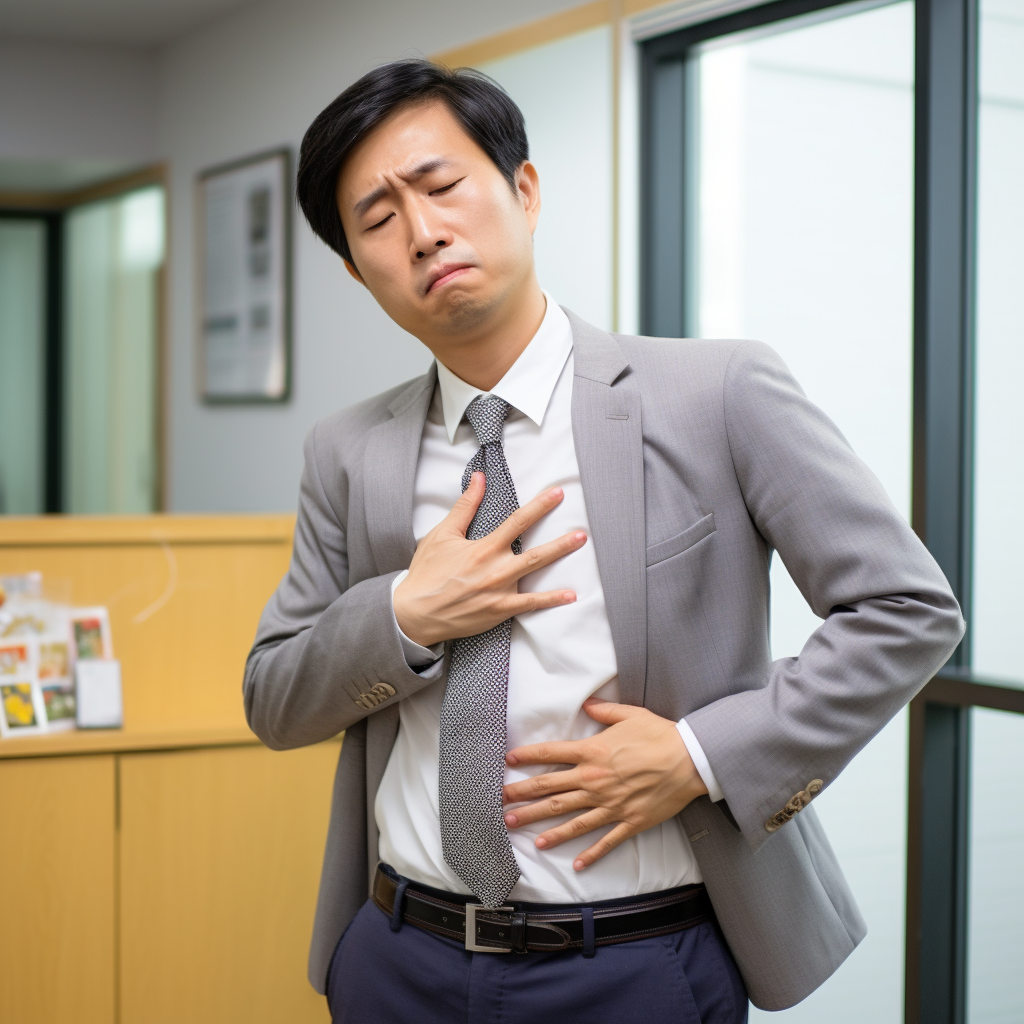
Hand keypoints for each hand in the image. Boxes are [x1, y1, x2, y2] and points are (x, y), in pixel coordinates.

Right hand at [393, 473, 586, 646]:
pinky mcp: (499, 611)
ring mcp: (500, 592)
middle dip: (561, 541)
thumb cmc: (427, 573)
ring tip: (578, 550)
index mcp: (483, 548)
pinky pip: (530, 605)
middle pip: (536, 552)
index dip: (540, 507)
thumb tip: (478, 479)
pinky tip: (570, 595)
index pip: (518, 522)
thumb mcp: (442, 534)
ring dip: (559, 562)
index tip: (558, 494)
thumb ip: (465, 506)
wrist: (415, 612)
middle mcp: (495, 569)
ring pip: (535, 575)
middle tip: (583, 531)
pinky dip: (552, 600)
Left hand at [502, 698, 708, 869]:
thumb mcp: (631, 714)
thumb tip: (588, 702)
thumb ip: (605, 710)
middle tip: (500, 805)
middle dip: (523, 797)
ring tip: (522, 833)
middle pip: (550, 790)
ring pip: (570, 819)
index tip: (508, 761)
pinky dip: (590, 854)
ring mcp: (610, 804)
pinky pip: (605, 841)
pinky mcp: (629, 821)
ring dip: (545, 828)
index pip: (551, 754)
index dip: (527, 757)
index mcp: (593, 752)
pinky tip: (576, 864)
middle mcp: (595, 780)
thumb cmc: (660, 735)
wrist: (691, 760)